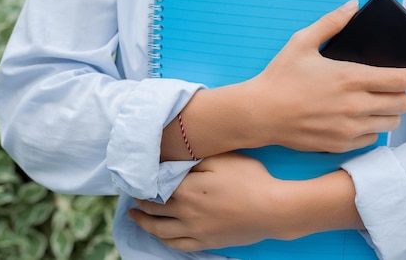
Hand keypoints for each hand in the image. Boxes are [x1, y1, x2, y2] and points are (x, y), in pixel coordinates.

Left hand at [129, 152, 283, 251]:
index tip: (137, 178)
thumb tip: (172, 162)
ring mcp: (195, 230)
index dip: (144, 182)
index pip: (156, 186)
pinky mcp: (206, 242)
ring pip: (159, 230)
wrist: (272, 209)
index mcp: (187, 189)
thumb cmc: (250, 179)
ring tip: (135, 216)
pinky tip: (159, 236)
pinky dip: (163, 240)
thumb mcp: (223, 159)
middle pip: (154, 208)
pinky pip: (176, 245)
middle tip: (133, 196)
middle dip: (140, 202)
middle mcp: (186, 212)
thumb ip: (195, 160)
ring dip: (144, 222)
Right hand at [161, 0, 405, 160]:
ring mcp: (349, 128)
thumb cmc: (280, 77)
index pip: (403, 79)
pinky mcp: (341, 144)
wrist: (259, 113)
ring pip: (391, 123)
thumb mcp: (302, 42)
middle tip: (391, 86)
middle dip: (402, 93)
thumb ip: (331, 22)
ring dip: (389, 112)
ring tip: (377, 103)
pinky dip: (371, 128)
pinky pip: (372, 138)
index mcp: (352, 78)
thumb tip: (352, 5)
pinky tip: (358, 118)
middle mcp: (356, 105)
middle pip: (402, 103)